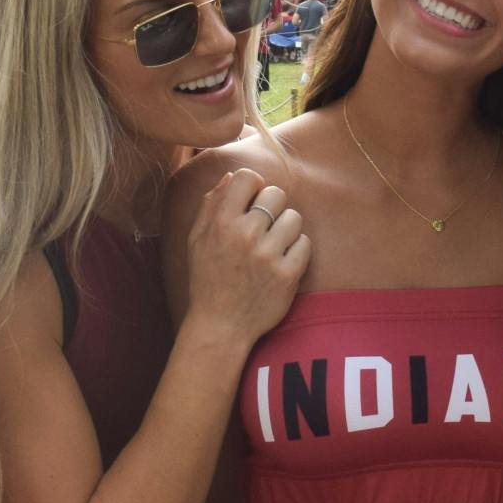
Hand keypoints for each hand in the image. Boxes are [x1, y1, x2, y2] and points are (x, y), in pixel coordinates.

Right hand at [181, 168, 310, 347]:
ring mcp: (268, 255)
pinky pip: (305, 243)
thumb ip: (211, 205)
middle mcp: (245, 235)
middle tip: (264, 227)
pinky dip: (297, 251)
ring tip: (273, 246)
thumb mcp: (197, 240)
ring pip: (294, 217)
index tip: (251, 202)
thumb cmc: (208, 279)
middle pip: (276, 193)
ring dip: (286, 230)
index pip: (246, 177)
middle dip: (272, 207)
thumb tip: (232, 176)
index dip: (252, 186)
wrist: (220, 325)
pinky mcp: (288, 275)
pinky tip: (282, 262)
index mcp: (220, 223)